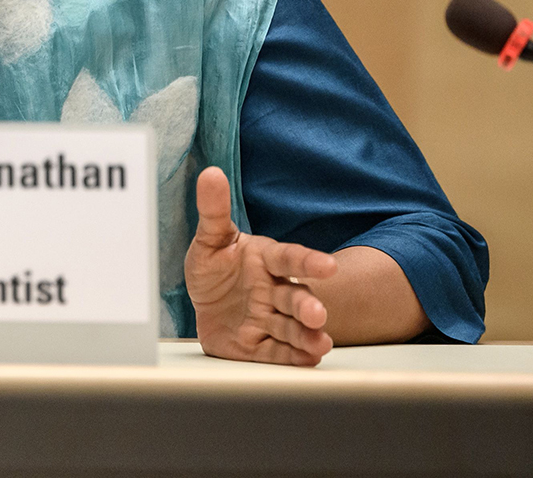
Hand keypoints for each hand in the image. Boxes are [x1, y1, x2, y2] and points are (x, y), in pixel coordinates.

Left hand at [184, 166, 337, 365]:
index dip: (307, 261)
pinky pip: (277, 352)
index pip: (288, 257)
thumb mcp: (210, 239)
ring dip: (307, 336)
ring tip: (321, 344)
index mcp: (265, 260)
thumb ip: (213, 210)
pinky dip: (292, 356)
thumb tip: (210, 173)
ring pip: (291, 328)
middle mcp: (273, 290)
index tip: (326, 266)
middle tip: (318, 315)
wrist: (206, 304)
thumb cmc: (216, 267)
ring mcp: (268, 318)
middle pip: (294, 298)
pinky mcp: (258, 345)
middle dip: (307, 307)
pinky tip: (309, 358)